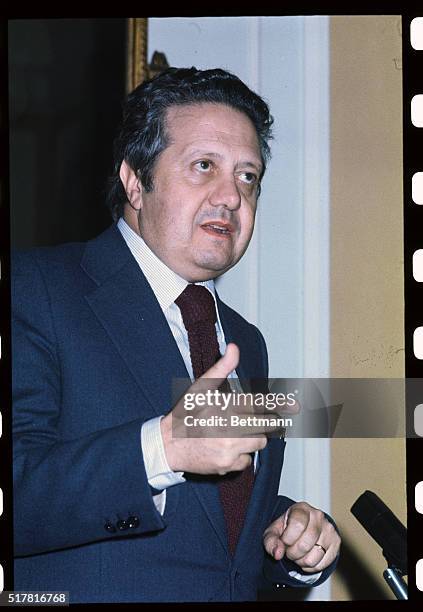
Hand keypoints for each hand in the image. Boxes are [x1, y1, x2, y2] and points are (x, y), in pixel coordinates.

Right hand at [160, 343, 291, 475]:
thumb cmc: (185, 413)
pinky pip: (247, 461)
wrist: (167, 445)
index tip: (296, 405)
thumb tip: (234, 348)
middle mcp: (230, 428)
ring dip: (252, 438)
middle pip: (266, 426)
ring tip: (232, 433)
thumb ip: (222, 368)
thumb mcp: (201, 387)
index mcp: (226, 406)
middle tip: (256, 420)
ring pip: (258, 443)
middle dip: (264, 422)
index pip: (260, 403)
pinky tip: (225, 448)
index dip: (280, 403)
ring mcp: (229, 448)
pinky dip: (240, 455)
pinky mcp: (227, 465)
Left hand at [263, 501, 340, 572]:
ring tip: (298, 553)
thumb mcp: (273, 532)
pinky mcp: (336, 542)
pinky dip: (311, 567)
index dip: (287, 539)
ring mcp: (329, 529)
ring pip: (313, 557)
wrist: (303, 528)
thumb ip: (271, 541)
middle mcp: (318, 516)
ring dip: (301, 561)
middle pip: (305, 544)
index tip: (284, 541)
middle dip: (293, 553)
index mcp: (301, 508)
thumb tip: (277, 554)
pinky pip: (322, 564)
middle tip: (289, 550)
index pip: (297, 526)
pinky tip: (307, 557)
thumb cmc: (287, 528)